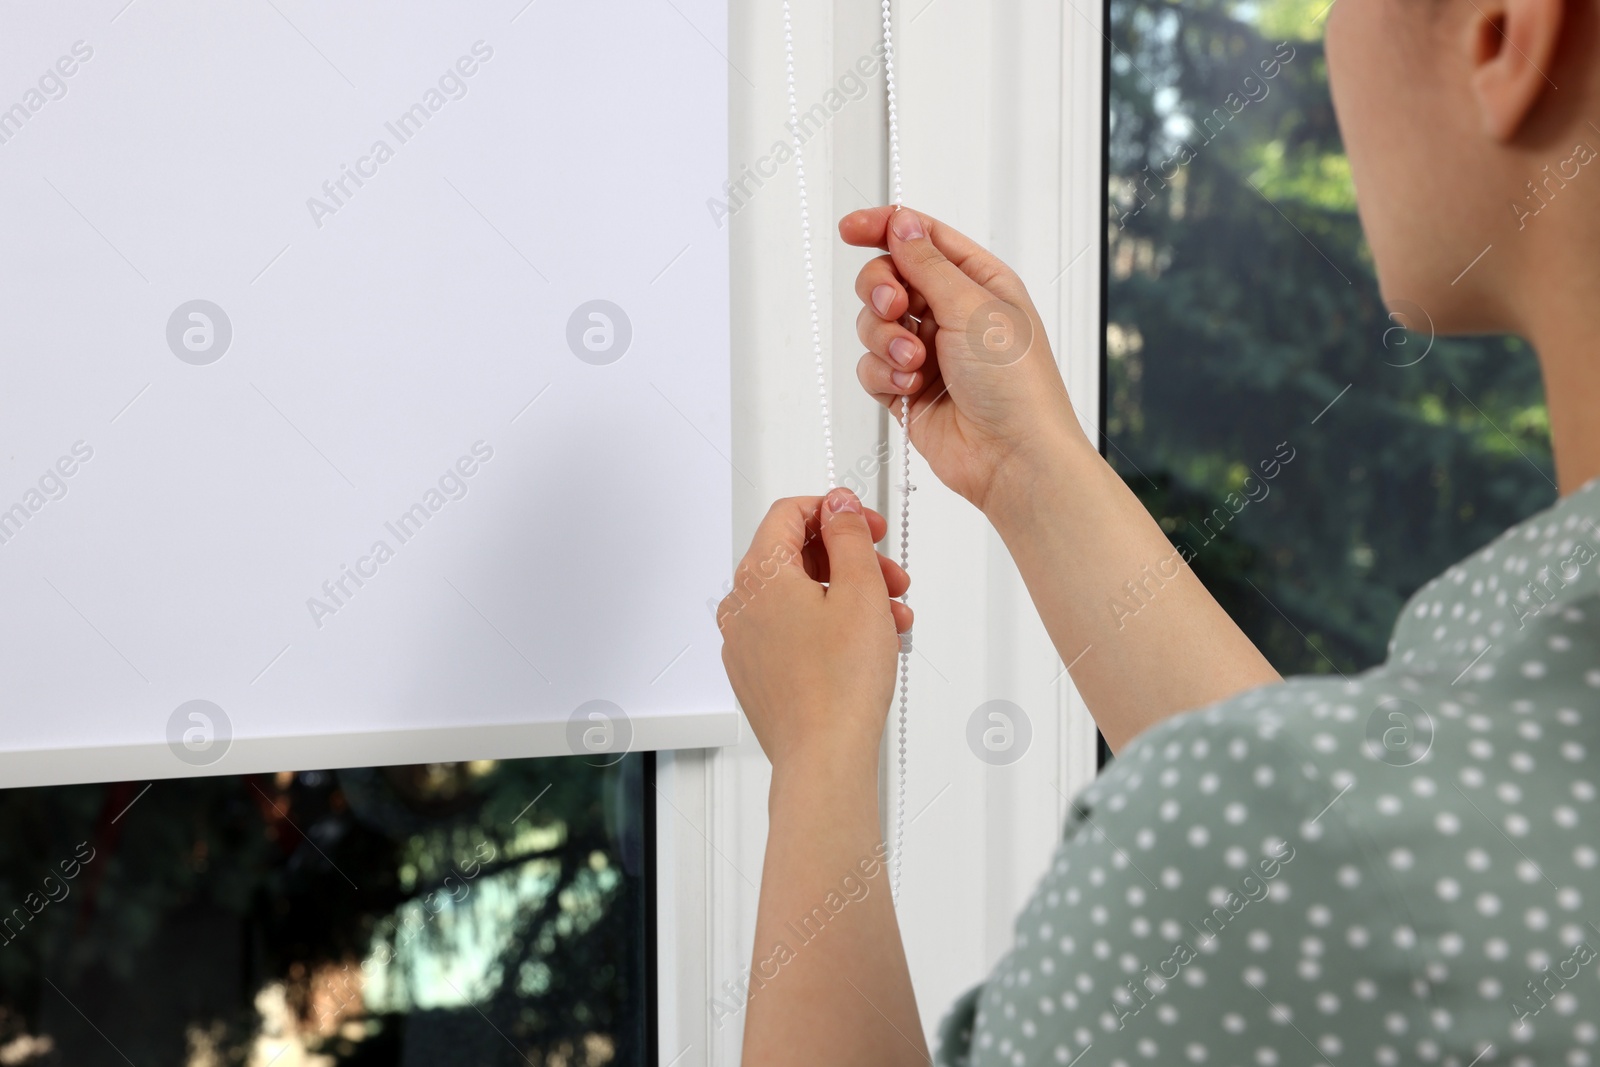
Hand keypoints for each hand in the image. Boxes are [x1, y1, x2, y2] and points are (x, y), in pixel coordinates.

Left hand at [717, 489, 911, 773]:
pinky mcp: (756, 673)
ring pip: (800, 597)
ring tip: (892, 618)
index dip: (834, 510)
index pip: (788, 513)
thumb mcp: (860, 590)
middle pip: (797, 557)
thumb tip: (838, 505)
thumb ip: (849, 535)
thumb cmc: (840, 684)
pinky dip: (829, 627)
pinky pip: (792, 632)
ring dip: (849, 596)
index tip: (866, 524)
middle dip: (851, 560)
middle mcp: (741, 605)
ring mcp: (744, 642)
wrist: (824, 757)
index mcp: (758, 575)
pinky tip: (867, 645)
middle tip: (891, 577)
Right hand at [840, 206, 1086, 512]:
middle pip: (888, 278)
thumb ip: (927, 263)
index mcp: (978, 282)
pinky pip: (872, 367)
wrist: (1013, 456)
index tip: (850, 230)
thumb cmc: (1016, 382)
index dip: (884, 228)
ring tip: (915, 363)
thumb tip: (901, 224)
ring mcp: (928, 352)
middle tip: (894, 307)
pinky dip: (885, 374)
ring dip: (886, 340)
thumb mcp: (973, 306)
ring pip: (874, 324)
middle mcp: (952, 313)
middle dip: (881, 291)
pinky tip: (911, 389)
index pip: (922, 238)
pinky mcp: (907, 390)